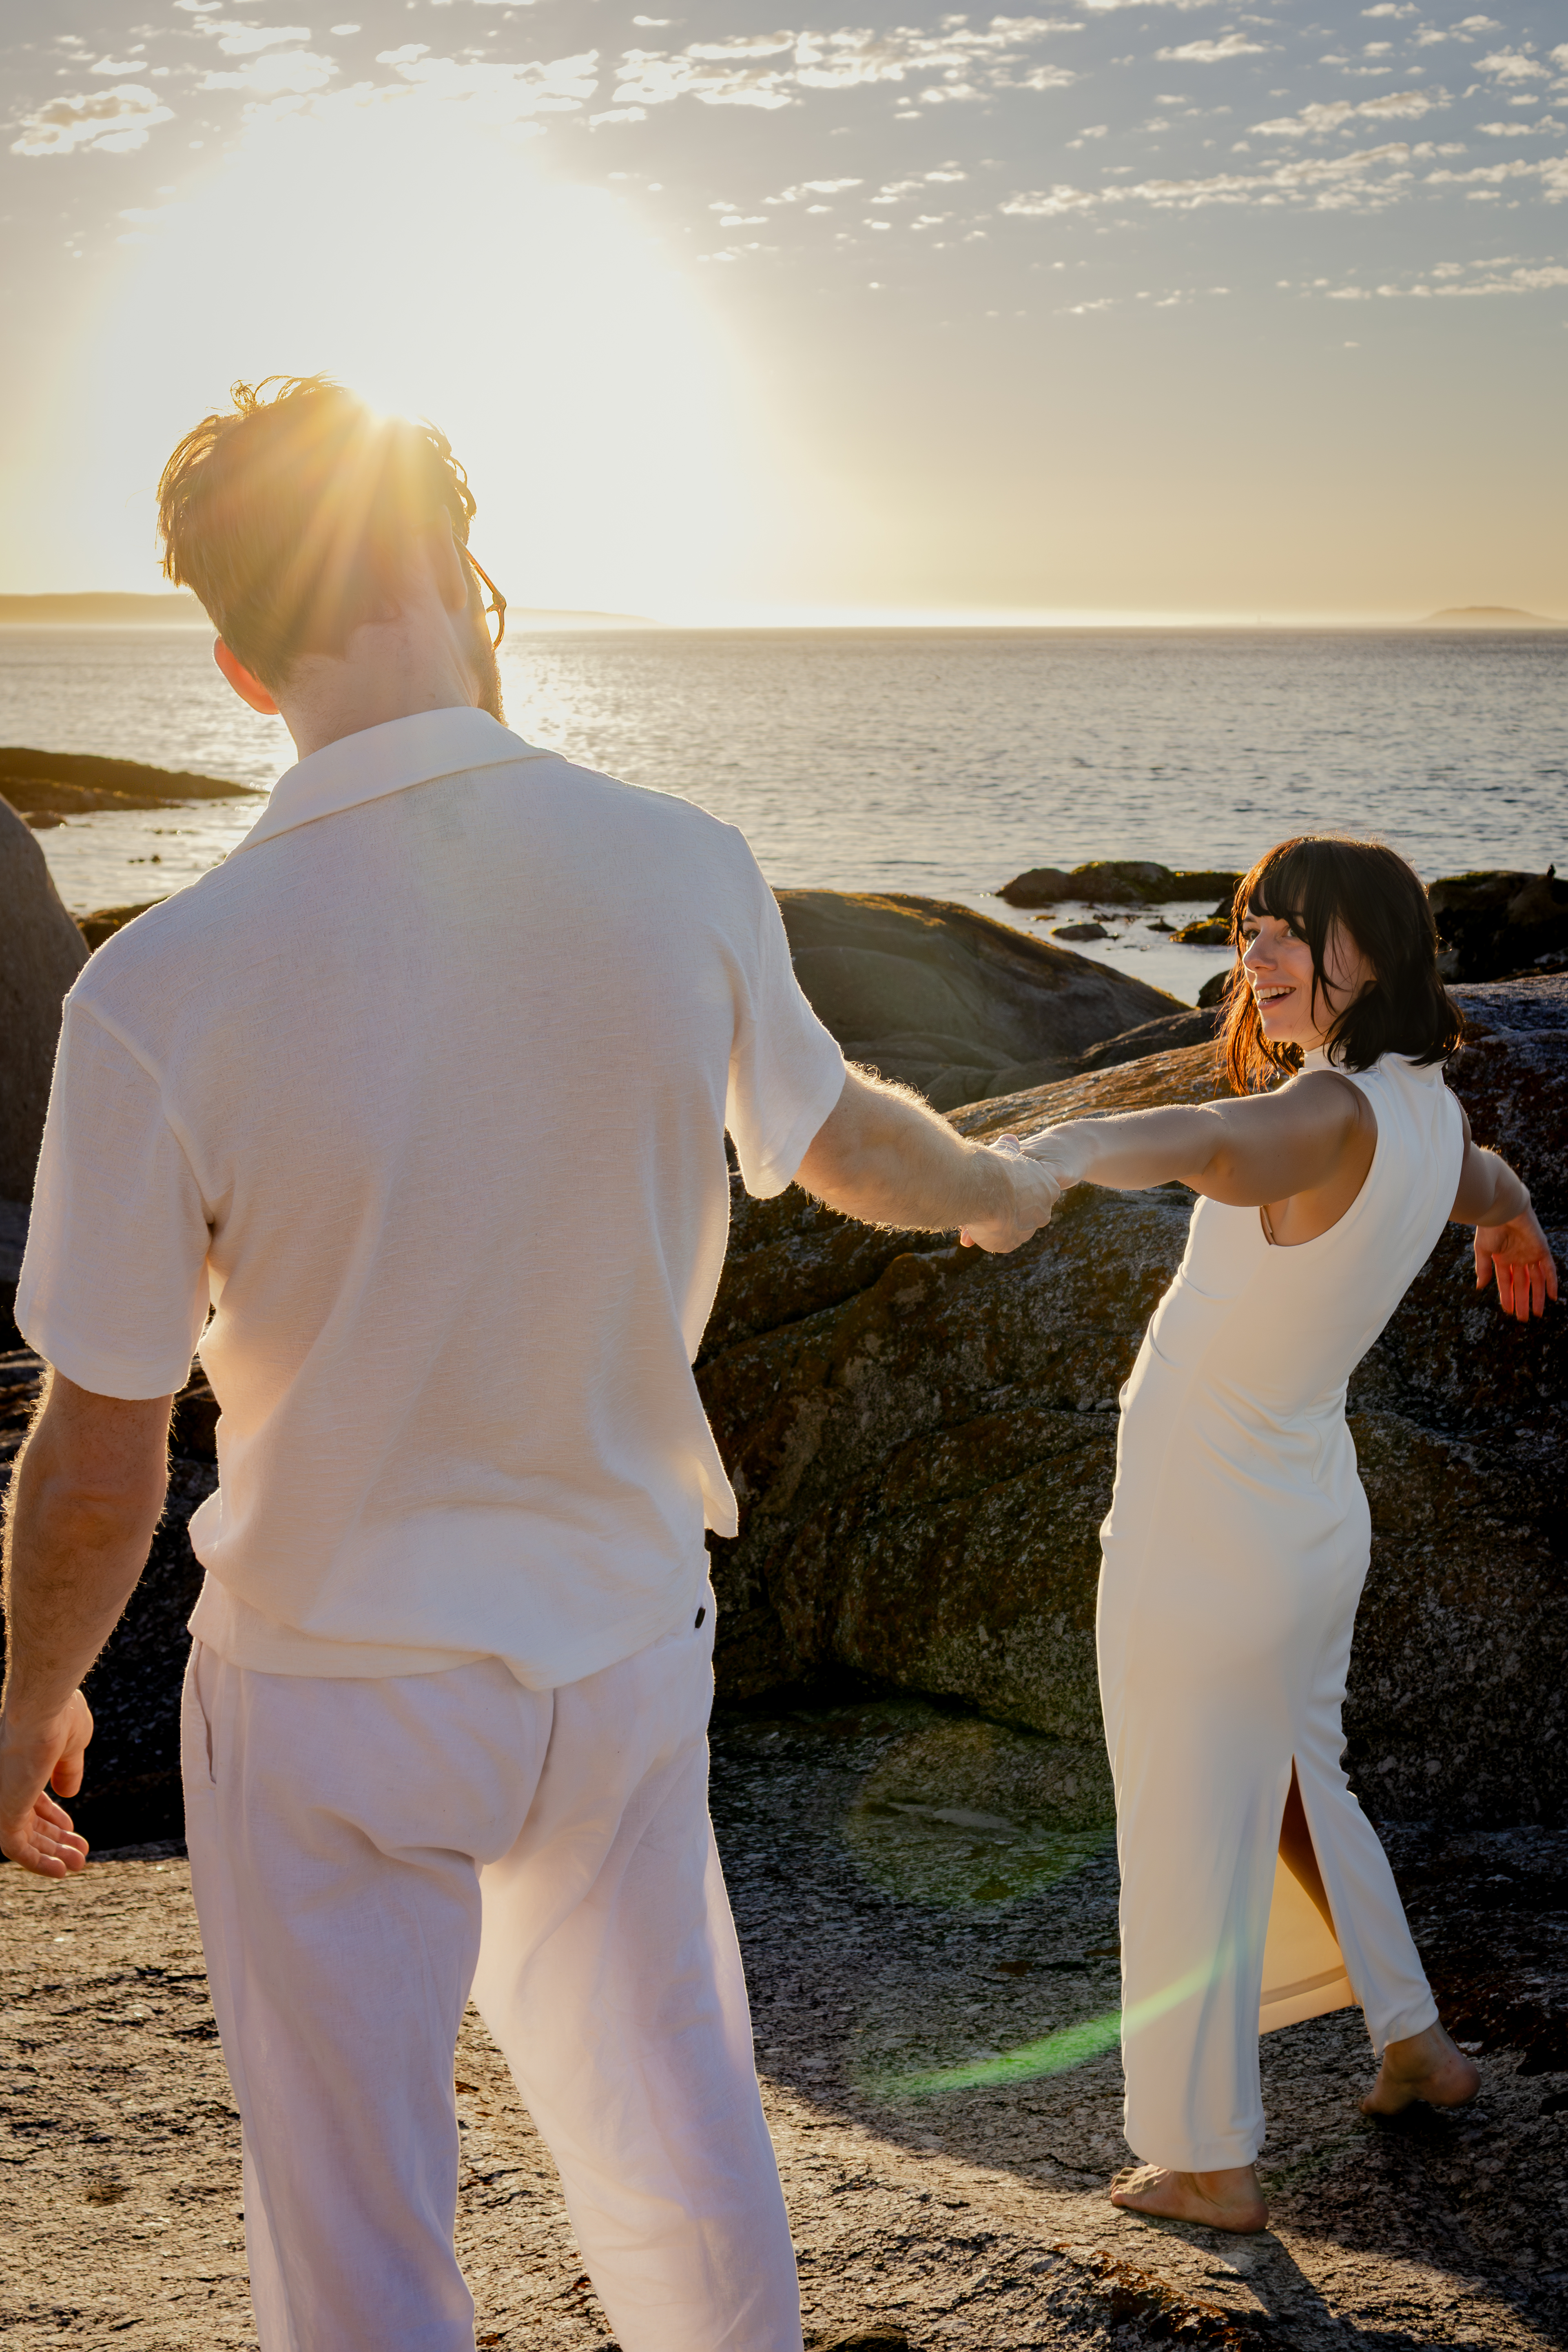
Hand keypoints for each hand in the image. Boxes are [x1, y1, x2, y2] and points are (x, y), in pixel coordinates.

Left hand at [0, 1690, 92, 1876]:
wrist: (44, 1711)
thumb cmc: (59, 1719)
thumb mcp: (71, 1747)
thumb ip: (68, 1771)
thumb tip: (68, 1793)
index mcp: (20, 1768)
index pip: (31, 1802)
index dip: (52, 1818)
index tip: (72, 1829)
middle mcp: (7, 1786)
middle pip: (28, 1823)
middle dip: (54, 1840)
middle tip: (80, 1852)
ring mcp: (3, 1800)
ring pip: (24, 1839)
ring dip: (51, 1855)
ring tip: (78, 1864)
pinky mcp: (3, 1814)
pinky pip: (16, 1849)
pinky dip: (38, 1863)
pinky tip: (61, 1870)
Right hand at [959, 1134, 1062, 1251]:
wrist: (984, 1188)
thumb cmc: (996, 1167)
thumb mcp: (1006, 1150)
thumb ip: (1010, 1148)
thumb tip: (1010, 1138)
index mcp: (1050, 1188)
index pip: (1033, 1191)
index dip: (1014, 1186)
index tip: (1000, 1182)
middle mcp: (1043, 1211)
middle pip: (1022, 1210)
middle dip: (1006, 1207)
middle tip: (987, 1198)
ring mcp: (1028, 1230)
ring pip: (1009, 1226)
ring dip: (995, 1221)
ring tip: (976, 1210)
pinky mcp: (1010, 1244)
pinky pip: (997, 1240)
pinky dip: (986, 1234)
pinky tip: (974, 1223)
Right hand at [1474, 1206, 1557, 1321]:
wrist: (1502, 1210)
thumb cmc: (1489, 1228)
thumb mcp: (1482, 1250)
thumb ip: (1483, 1269)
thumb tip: (1480, 1287)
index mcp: (1503, 1258)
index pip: (1506, 1282)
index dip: (1507, 1296)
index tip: (1508, 1310)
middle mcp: (1518, 1258)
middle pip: (1522, 1284)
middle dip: (1522, 1301)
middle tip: (1523, 1319)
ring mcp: (1530, 1255)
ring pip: (1536, 1280)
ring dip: (1537, 1297)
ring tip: (1536, 1314)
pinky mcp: (1542, 1250)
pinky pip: (1550, 1269)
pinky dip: (1552, 1283)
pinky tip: (1552, 1297)